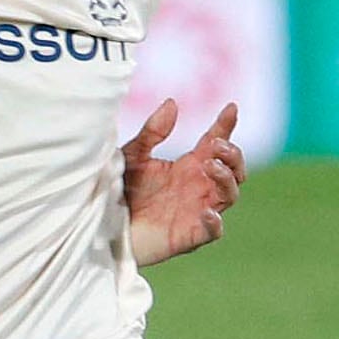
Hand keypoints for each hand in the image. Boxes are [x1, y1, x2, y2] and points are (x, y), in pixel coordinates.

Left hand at [122, 100, 245, 267]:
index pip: (217, 143)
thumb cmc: (119, 191)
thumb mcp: (133, 155)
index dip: (226, 126)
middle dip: (233, 155)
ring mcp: (197, 211)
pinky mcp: (189, 236)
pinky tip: (207, 212)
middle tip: (217, 145)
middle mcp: (198, 188)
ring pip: (229, 195)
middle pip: (234, 170)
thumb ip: (152, 132)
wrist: (103, 225)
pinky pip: (214, 231)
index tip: (230, 108)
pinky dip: (215, 222)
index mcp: (189, 166)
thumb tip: (172, 103)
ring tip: (209, 165)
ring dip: (226, 178)